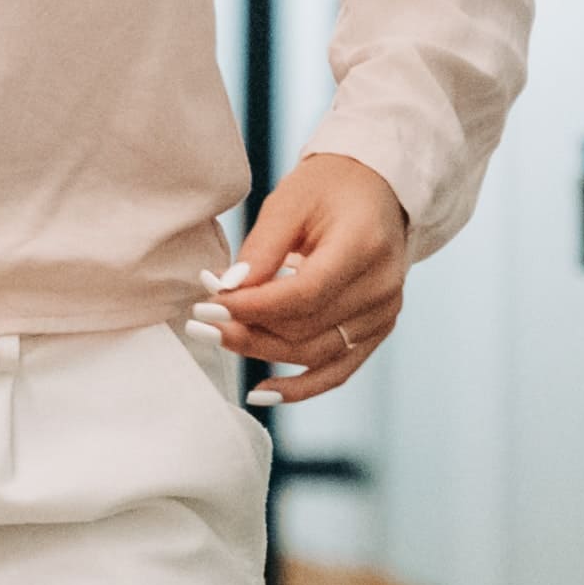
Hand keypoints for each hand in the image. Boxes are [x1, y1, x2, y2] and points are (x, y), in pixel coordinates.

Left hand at [192, 153, 412, 406]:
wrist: (376, 191)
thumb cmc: (328, 190)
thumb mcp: (289, 202)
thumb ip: (262, 248)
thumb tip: (226, 290)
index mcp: (364, 247)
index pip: (305, 293)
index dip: (253, 306)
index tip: (208, 304)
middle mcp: (382, 288)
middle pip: (308, 328)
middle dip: (248, 330)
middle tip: (199, 323)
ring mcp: (384, 314)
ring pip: (316, 353)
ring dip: (262, 353)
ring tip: (216, 339)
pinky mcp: (377, 330)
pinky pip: (339, 370)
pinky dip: (301, 387)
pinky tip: (261, 393)